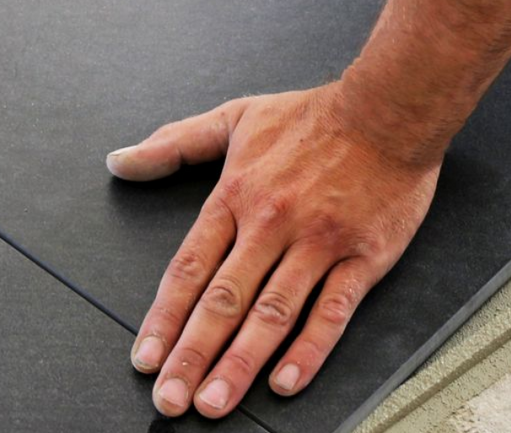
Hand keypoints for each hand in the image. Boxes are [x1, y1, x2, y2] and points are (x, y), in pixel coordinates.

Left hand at [106, 81, 441, 418]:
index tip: (146, 359)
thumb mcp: (235, 119)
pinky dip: (308, 351)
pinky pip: (331, 312)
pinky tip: (285, 382)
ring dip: (239, 363)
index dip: (164, 319)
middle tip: (170, 398)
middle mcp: (271, 223)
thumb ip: (175, 144)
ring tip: (214, 403)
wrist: (389, 108)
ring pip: (271, 313)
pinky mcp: (362, 257)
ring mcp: (318, 243)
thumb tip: (121, 161)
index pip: (190, 269)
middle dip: (192, 355)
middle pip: (223, 301)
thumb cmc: (314, 118)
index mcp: (237, 196)